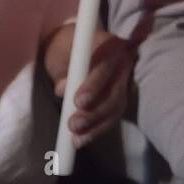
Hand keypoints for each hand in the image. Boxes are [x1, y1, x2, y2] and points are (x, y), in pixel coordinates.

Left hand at [42, 25, 133, 147]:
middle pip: (114, 91)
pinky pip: (113, 115)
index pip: (105, 66)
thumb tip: (63, 89)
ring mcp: (125, 79)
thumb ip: (62, 70)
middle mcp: (123, 61)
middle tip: (73, 125)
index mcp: (109, 44)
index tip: (78, 102)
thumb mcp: (59, 53)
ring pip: (116, 107)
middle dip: (94, 113)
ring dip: (96, 125)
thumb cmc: (64, 46)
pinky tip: (82, 140)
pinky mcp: (121, 96)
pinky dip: (98, 129)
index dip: (94, 85)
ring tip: (75, 139)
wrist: (72, 47)